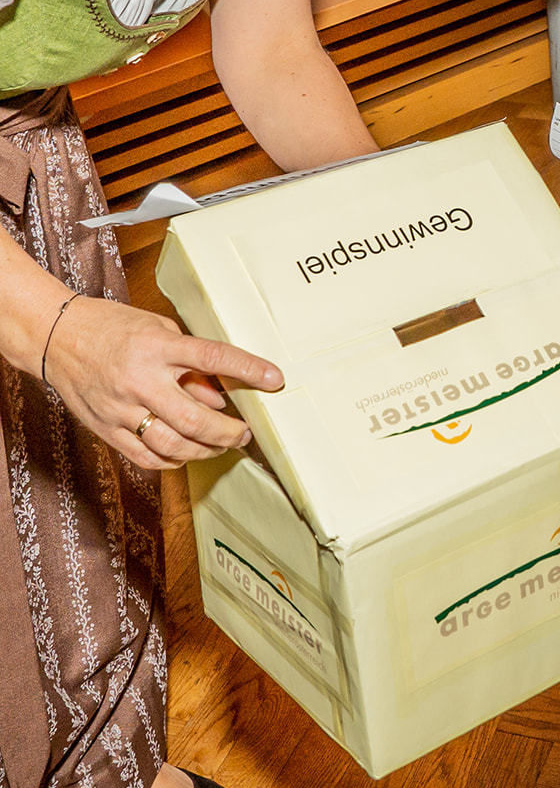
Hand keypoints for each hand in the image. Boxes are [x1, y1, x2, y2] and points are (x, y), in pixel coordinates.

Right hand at [43, 295, 283, 470]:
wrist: (56, 337)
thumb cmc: (111, 327)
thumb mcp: (157, 330)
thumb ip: (189, 364)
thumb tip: (219, 397)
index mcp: (157, 347)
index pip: (213, 358)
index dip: (248, 369)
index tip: (275, 379)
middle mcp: (140, 380)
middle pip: (195, 419)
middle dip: (229, 431)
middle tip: (245, 432)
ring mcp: (122, 409)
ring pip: (173, 445)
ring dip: (205, 450)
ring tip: (221, 444)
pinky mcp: (107, 429)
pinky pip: (146, 457)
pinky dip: (173, 460)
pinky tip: (187, 453)